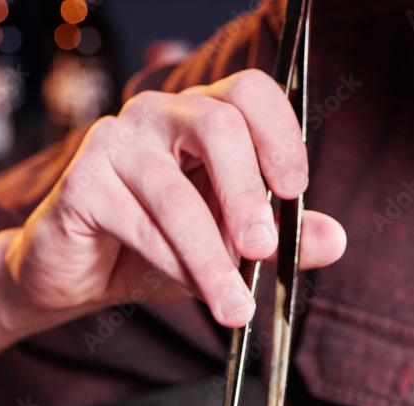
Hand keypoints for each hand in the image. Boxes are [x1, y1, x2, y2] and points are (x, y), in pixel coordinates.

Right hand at [5, 69, 345, 328]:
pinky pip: (138, 222)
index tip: (296, 189)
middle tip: (263, 251)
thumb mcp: (227, 249)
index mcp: (200, 117)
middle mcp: (158, 116)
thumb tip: (334, 240)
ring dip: (210, 256)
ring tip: (233, 306)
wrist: (79, 275)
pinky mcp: (82, 182)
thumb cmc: (154, 250)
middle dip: (247, 196)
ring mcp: (115, 143)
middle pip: (217, 127)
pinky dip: (168, 261)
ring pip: (176, 193)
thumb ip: (279, 240)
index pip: (249, 92)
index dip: (279, 134)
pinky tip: (186, 286)